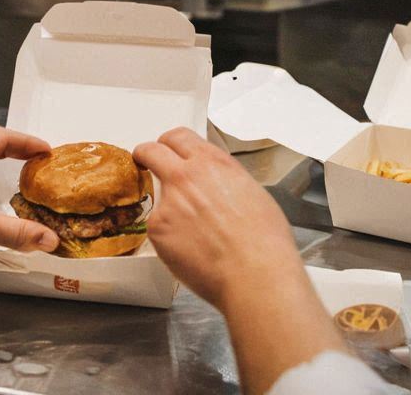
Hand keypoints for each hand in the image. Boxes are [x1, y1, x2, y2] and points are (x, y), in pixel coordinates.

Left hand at [135, 129, 346, 394]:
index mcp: (213, 163)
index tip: (165, 148)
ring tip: (191, 232)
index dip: (169, 143)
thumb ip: (224, 180)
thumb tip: (217, 185)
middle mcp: (187, 176)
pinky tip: (191, 249)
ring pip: (156, 195)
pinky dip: (169, 237)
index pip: (179, 137)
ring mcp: (169, 201)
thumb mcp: (253, 191)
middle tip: (145, 163)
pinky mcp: (158, 228)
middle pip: (151, 151)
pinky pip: (157, 227)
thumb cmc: (264, 242)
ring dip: (167, 207)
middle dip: (146, 154)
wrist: (255, 274)